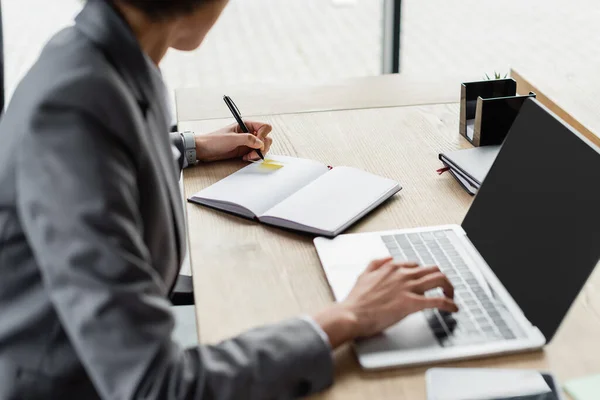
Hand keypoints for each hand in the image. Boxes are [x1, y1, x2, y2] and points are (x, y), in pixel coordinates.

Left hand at [194, 121, 272, 161]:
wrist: (204, 149)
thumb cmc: (215, 140)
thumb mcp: (232, 138)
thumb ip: (248, 139)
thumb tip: (261, 143)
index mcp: (246, 124)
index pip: (264, 127)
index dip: (263, 135)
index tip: (258, 143)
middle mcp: (249, 132)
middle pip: (266, 138)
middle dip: (262, 147)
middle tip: (254, 152)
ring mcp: (248, 142)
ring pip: (263, 147)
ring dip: (258, 153)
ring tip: (248, 156)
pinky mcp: (245, 150)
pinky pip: (256, 153)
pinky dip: (254, 157)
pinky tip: (245, 158)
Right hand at [312, 257, 457, 347]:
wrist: (351, 314)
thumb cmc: (356, 300)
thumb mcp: (363, 275)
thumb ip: (376, 264)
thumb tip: (388, 258)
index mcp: (392, 267)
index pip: (416, 266)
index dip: (424, 274)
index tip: (427, 282)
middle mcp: (402, 274)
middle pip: (432, 269)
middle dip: (442, 278)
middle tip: (445, 288)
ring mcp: (408, 288)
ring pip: (439, 279)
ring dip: (449, 287)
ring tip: (452, 296)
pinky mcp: (412, 303)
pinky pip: (437, 300)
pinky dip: (449, 304)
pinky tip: (453, 309)